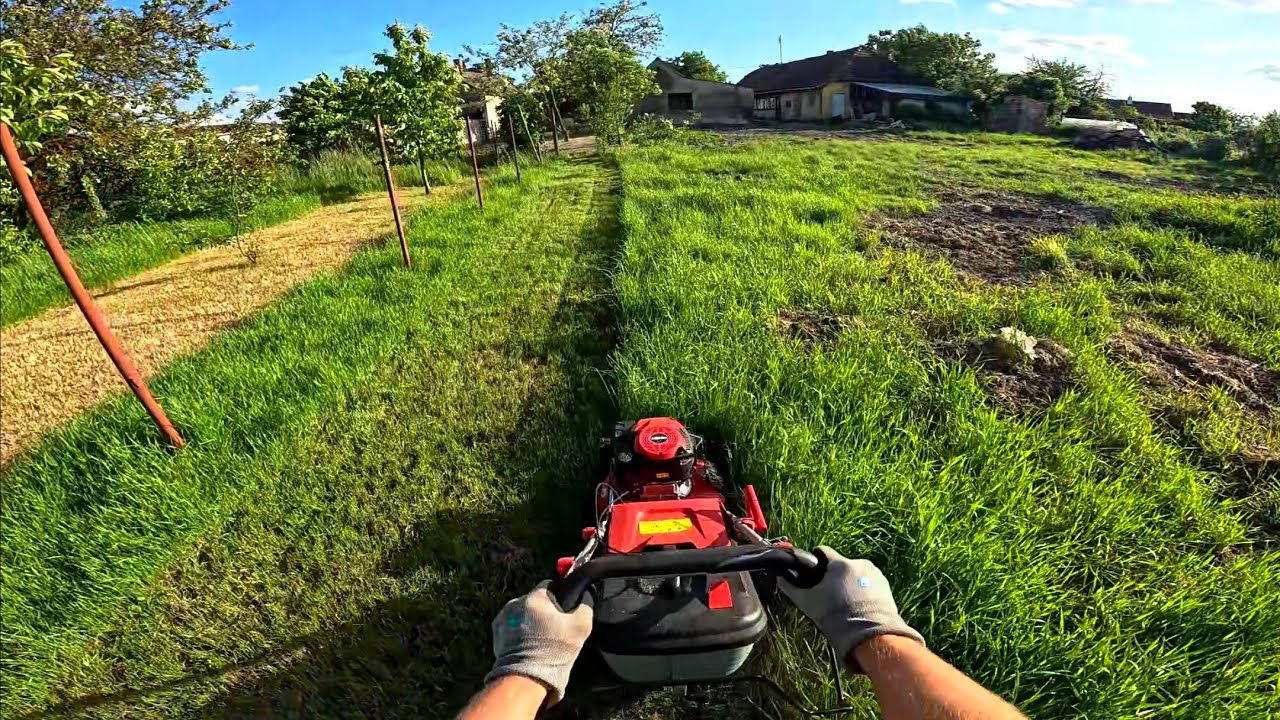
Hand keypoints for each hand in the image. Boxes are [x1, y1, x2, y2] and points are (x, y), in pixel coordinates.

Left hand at [484, 581, 592, 705]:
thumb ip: (586, 605)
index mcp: (535, 597)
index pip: (550, 586)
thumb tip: (586, 594)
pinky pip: (511, 624)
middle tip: (552, 631)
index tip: (563, 615)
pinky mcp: (496, 631)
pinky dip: (518, 631)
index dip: (559, 599)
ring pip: (522, 612)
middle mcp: (515, 602)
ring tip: (538, 641)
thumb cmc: (554, 651)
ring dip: (530, 620)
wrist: (526, 678)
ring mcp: (503, 616)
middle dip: (543, 611)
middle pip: (535, 600)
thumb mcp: (581, 627)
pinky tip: (527, 645)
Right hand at [780, 546, 924, 668]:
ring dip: (851, 583)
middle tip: (832, 595)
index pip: (823, 552)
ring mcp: (875, 574)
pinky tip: (861, 607)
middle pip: (841, 565)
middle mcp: (859, 563)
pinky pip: (870, 583)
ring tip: (848, 604)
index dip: (816, 562)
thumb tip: (780, 578)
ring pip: (857, 574)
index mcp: (839, 563)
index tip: (815, 573)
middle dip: (836, 576)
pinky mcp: (886, 586)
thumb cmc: (835, 617)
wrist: (869, 635)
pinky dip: (865, 590)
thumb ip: (792, 589)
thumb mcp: (809, 603)